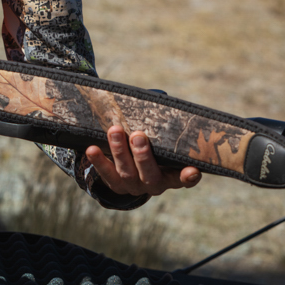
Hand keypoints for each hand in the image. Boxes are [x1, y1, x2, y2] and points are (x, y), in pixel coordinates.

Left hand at [85, 126, 201, 196]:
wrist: (131, 169)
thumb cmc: (153, 145)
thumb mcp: (161, 140)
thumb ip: (161, 126)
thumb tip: (156, 98)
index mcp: (171, 175)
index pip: (183, 178)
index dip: (188, 176)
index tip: (192, 170)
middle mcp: (154, 184)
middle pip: (150, 174)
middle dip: (143, 155)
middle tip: (138, 136)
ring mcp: (134, 186)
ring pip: (126, 172)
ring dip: (119, 151)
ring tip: (115, 131)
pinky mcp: (115, 186)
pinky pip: (106, 174)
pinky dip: (98, 161)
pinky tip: (91, 149)